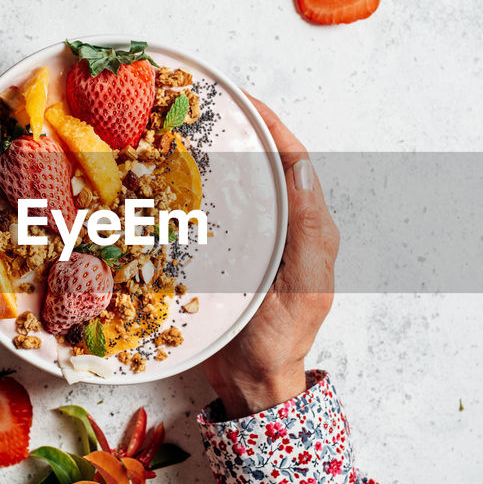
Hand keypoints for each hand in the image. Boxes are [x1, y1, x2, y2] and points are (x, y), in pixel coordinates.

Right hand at [203, 97, 338, 418]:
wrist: (251, 383)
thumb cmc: (278, 342)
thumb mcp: (302, 287)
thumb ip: (306, 232)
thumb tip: (301, 170)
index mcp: (311, 230)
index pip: (294, 162)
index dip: (272, 127)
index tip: (245, 100)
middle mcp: (285, 228)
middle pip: (266, 166)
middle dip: (242, 132)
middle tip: (210, 105)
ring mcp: (257, 241)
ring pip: (240, 186)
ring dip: (218, 156)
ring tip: (187, 131)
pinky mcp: (231, 255)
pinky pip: (217, 212)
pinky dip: (198, 190)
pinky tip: (172, 179)